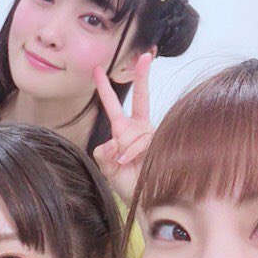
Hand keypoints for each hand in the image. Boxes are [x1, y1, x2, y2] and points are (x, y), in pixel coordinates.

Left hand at [92, 52, 153, 201]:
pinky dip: (132, 152)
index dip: (104, 88)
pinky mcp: (159, 143)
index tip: (98, 70)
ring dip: (125, 148)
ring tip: (124, 163)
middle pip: (140, 98)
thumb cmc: (126, 184)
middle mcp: (138, 129)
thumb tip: (113, 141)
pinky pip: (140, 141)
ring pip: (132, 131)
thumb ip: (103, 153)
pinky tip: (129, 162)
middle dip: (142, 77)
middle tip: (144, 56)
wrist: (143, 200)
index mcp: (123, 131)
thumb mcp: (106, 168)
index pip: (113, 105)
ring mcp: (151, 135)